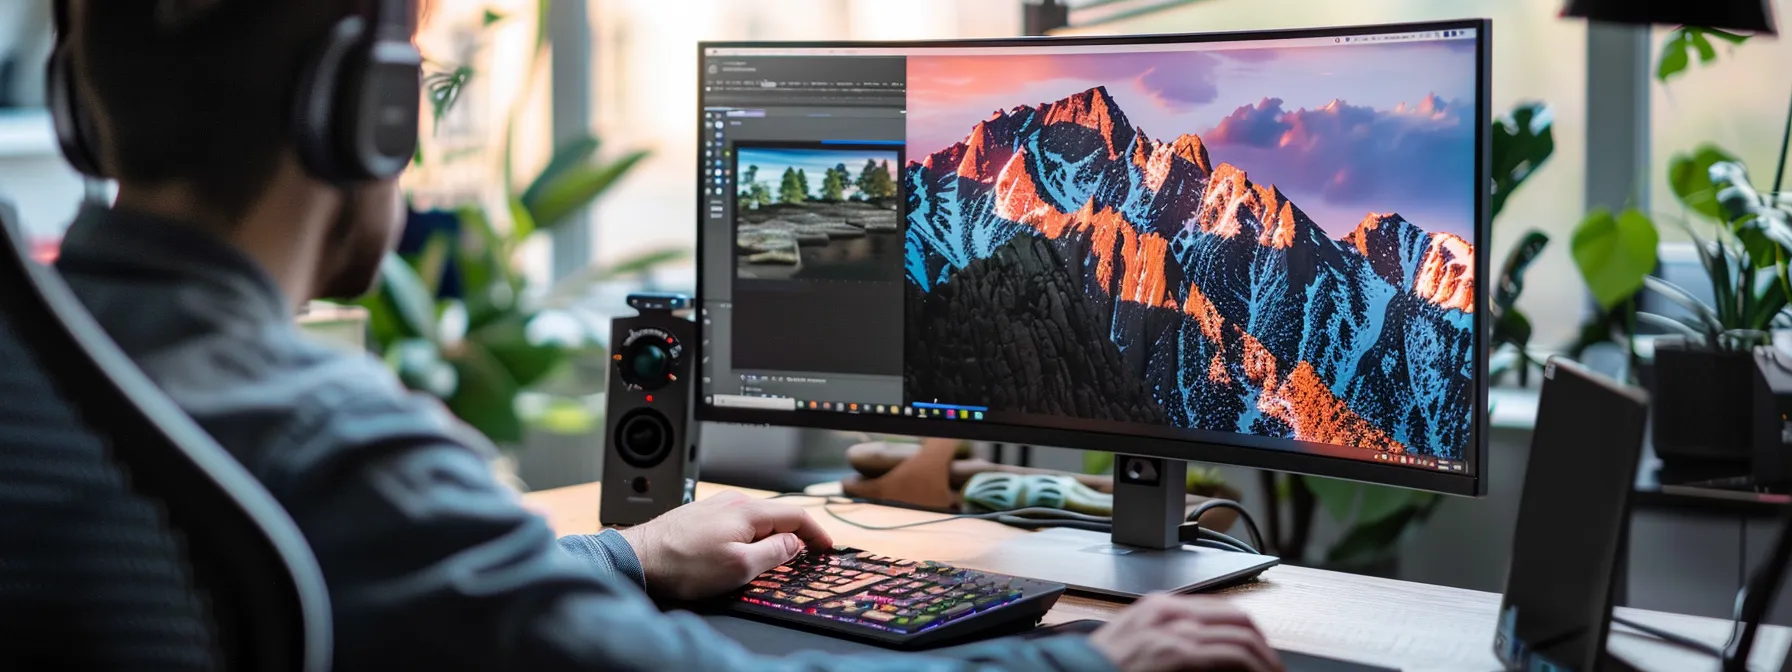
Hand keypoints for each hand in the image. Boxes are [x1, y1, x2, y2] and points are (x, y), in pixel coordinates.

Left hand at [616, 491, 833, 600]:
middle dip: (797, 534)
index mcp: (748, 511)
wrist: (638, 558)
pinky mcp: (700, 516)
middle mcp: (733, 502)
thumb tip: (793, 543)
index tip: (826, 547)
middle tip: (808, 554)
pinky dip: (751, 535)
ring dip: (773, 535)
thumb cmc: (682, 564)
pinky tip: (745, 549)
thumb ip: (772, 552)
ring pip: (756, 519)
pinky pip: (737, 523)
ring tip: (778, 555)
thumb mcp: (739, 566)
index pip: (796, 515)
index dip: (816, 532)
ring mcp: (715, 507)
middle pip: (777, 515)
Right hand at [1090, 594, 1281, 671]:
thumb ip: (1164, 642)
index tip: (1258, 653)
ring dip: (1265, 659)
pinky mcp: (1178, 654)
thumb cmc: (1099, 669)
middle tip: (1273, 667)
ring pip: (1241, 634)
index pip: (1218, 609)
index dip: (1246, 632)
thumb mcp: (1133, 646)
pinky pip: (1232, 654)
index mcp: (1157, 606)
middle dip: (1263, 644)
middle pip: (1236, 617)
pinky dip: (1254, 667)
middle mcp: (1168, 611)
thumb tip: (1196, 655)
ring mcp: (1173, 630)